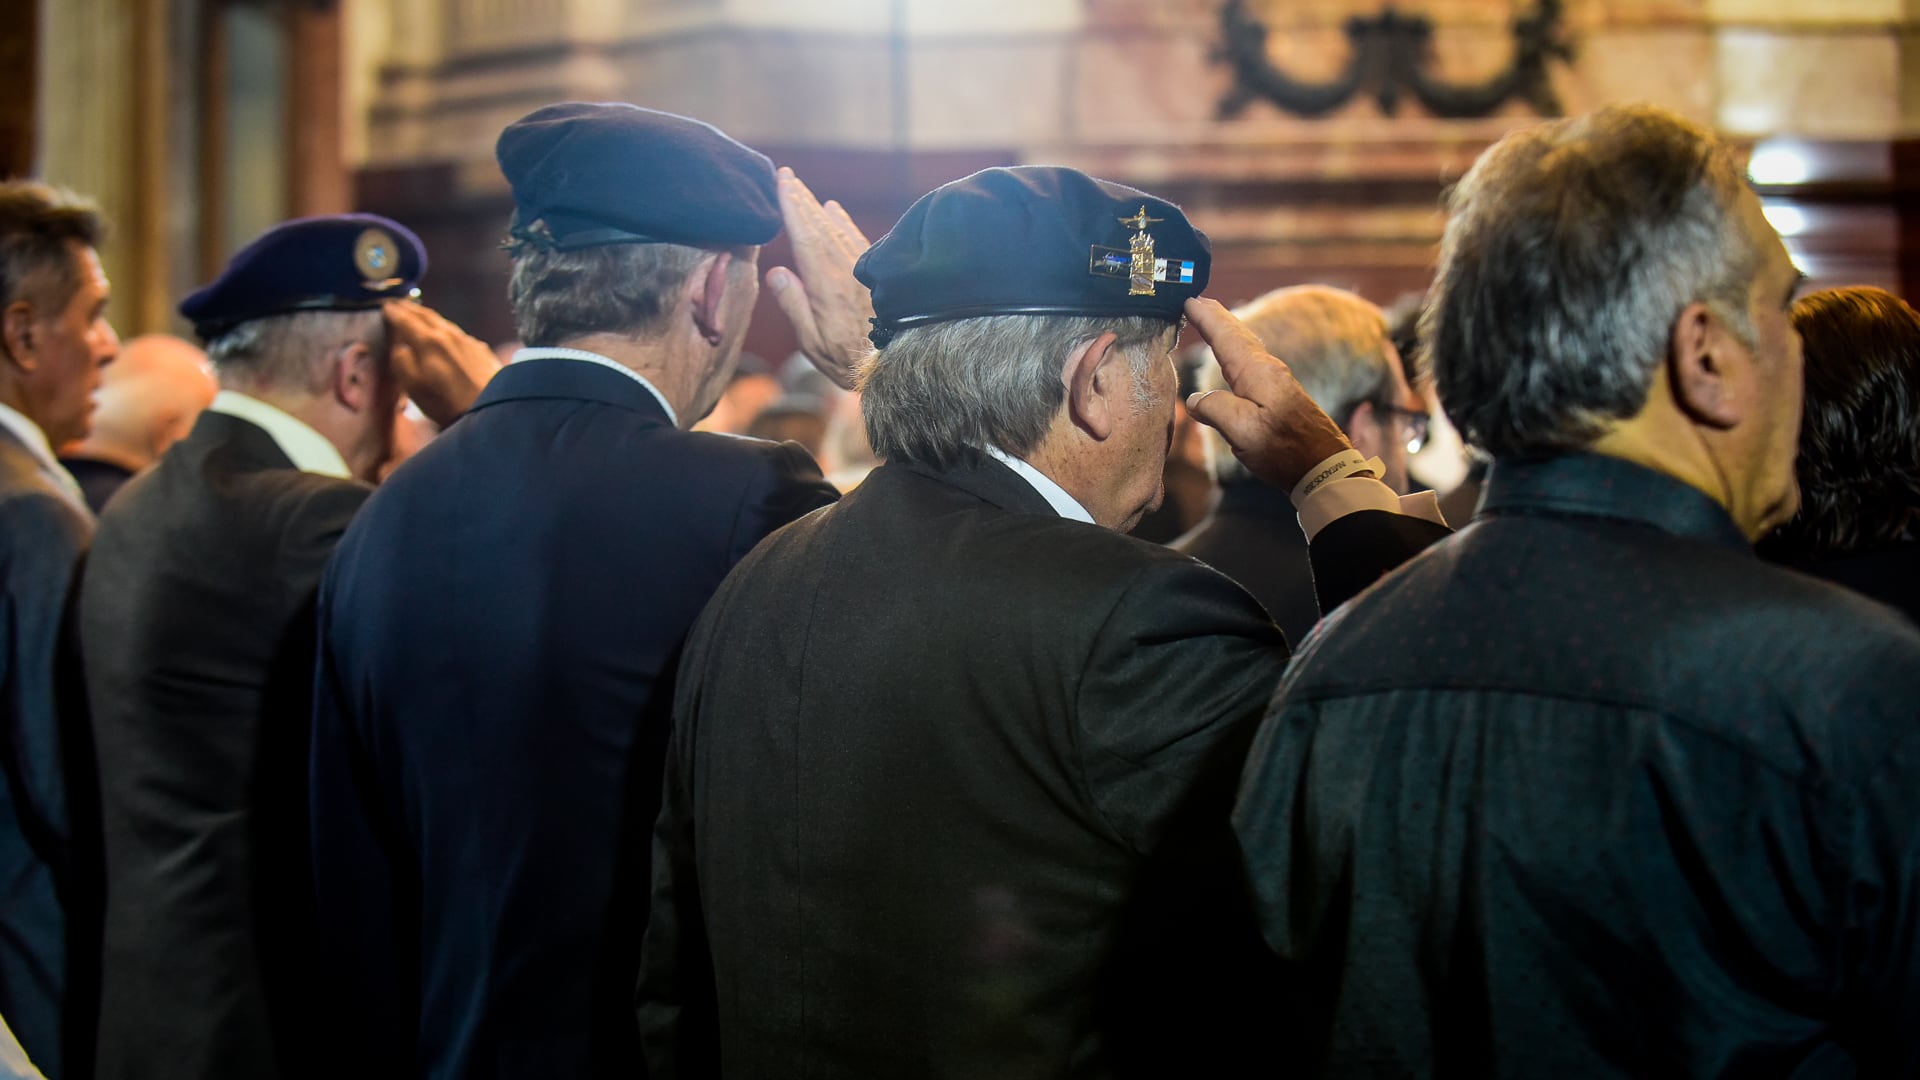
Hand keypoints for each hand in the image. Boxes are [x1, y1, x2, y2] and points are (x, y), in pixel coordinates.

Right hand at [382, 300, 499, 425]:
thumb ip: (401, 362)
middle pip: (426, 315)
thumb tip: (400, 348)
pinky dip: (445, 329)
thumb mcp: (414, 386)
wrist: (493, 409)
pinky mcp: (482, 350)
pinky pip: (458, 334)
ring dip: (428, 316)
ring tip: (418, 314)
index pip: (406, 320)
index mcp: (428, 341)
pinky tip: (446, 334)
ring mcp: (468, 341)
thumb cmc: (447, 403)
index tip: (385, 307)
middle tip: (398, 303)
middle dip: (410, 308)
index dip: (394, 313)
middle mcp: (449, 335)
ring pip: (444, 323)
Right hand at [765, 167, 873, 390]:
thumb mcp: (812, 341)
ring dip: (818, 208)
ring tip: (802, 189)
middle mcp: (845, 270)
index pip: (804, 236)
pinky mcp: (876, 273)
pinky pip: (856, 238)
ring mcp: (863, 269)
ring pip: (836, 229)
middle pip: (819, 226)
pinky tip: (834, 211)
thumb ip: (793, 305)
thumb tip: (777, 271)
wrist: (894, 364)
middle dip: (801, 199)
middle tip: (787, 176)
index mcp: (825, 285)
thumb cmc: (846, 358)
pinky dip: (843, 221)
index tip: (782, 182)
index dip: (792, 207)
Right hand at [1182, 297, 1351, 492]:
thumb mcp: (1242, 431)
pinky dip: (1235, 349)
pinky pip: (1250, 360)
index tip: (1188, 299)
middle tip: (1196, 300)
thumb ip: (1215, 409)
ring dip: (1226, 330)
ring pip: (1245, 346)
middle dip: (1216, 316)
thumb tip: (1196, 399)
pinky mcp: (1279, 395)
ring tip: (1211, 319)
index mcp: (1256, 372)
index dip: (1205, 317)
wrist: (1323, 466)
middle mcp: (1267, 369)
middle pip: (1237, 334)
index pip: (1225, 336)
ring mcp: (1275, 381)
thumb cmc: (1284, 449)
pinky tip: (1233, 357)